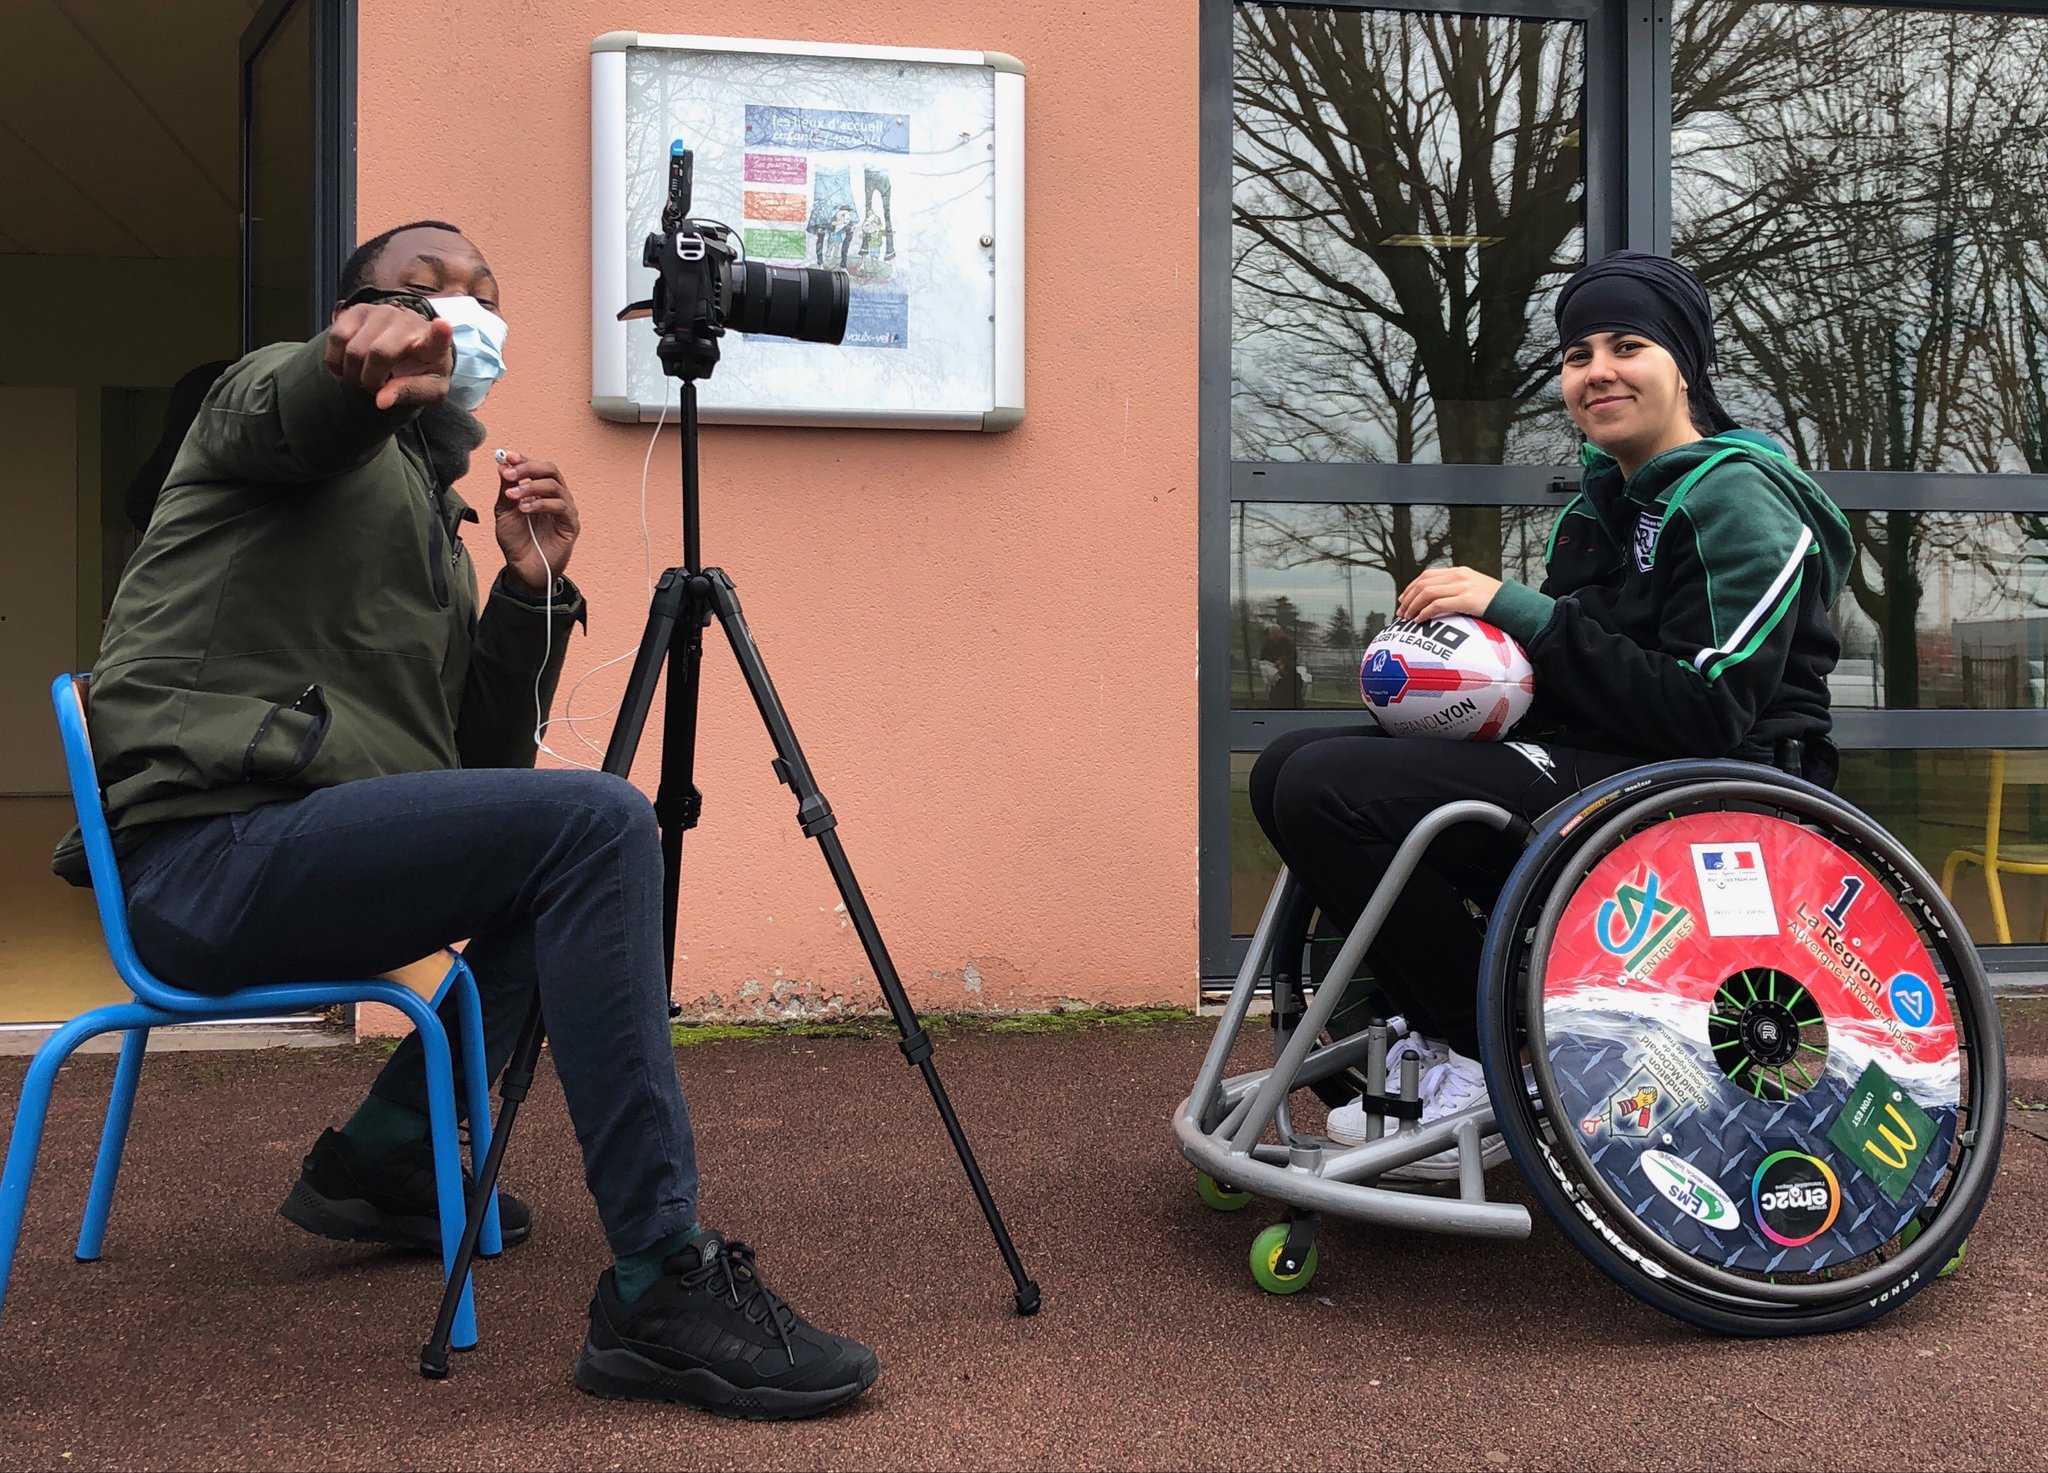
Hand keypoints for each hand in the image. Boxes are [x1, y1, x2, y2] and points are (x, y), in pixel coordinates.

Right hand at [324, 303, 454, 409]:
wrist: (408, 351)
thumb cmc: (421, 371)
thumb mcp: (427, 391)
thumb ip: (408, 394)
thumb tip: (381, 401)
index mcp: (433, 344)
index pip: (437, 337)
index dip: (439, 332)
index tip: (443, 325)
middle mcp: (407, 321)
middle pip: (378, 353)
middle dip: (370, 380)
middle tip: (375, 386)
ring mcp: (381, 312)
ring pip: (353, 348)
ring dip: (352, 372)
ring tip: (363, 376)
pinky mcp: (358, 310)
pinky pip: (336, 337)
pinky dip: (335, 360)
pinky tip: (347, 366)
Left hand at [494, 451, 579, 591]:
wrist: (522, 568)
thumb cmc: (516, 540)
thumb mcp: (503, 511)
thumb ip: (505, 488)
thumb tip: (503, 465)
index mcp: (539, 489)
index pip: (536, 466)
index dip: (523, 459)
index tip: (507, 456)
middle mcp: (555, 495)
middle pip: (550, 469)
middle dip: (528, 468)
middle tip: (509, 475)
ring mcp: (565, 509)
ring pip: (554, 486)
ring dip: (531, 487)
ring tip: (513, 497)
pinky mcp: (570, 524)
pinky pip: (560, 506)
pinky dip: (541, 504)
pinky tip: (524, 510)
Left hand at [1396, 566, 1503, 622]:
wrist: (1514, 604)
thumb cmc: (1494, 601)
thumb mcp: (1474, 588)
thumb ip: (1456, 589)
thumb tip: (1436, 601)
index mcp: (1459, 572)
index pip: (1427, 575)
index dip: (1411, 587)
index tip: (1403, 599)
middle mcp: (1459, 576)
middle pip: (1423, 583)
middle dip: (1408, 598)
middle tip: (1401, 612)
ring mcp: (1463, 587)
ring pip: (1427, 593)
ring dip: (1413, 606)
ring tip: (1407, 618)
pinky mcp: (1466, 600)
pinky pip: (1437, 605)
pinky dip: (1424, 613)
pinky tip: (1419, 620)